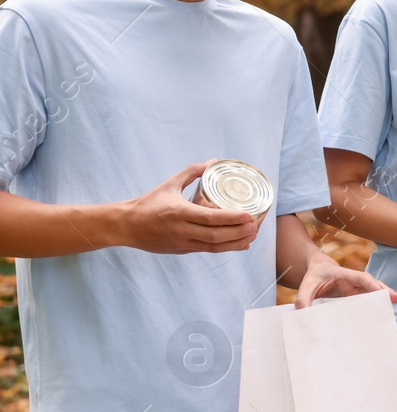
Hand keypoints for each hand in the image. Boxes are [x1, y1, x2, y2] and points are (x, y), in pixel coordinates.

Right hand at [114, 162, 260, 253]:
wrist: (126, 226)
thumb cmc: (148, 203)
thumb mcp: (169, 184)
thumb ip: (192, 172)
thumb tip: (213, 161)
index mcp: (179, 212)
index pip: (210, 218)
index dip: (232, 218)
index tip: (249, 215)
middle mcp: (182, 230)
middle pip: (216, 235)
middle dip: (239, 232)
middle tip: (256, 225)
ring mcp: (182, 243)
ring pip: (214, 246)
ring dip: (236, 243)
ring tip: (253, 235)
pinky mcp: (182, 251)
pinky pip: (208, 251)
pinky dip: (226, 248)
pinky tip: (241, 244)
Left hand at [295, 254, 396, 308]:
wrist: (316, 272)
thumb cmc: (313, 277)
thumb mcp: (306, 285)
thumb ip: (303, 298)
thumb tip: (304, 314)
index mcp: (344, 275)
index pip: (362, 278)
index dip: (372, 284)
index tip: (381, 291)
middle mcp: (353, 282)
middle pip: (373, 284)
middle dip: (385, 290)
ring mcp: (355, 289)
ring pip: (373, 293)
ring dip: (383, 299)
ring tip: (394, 308)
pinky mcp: (354, 297)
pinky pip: (366, 301)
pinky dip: (374, 307)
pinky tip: (381, 316)